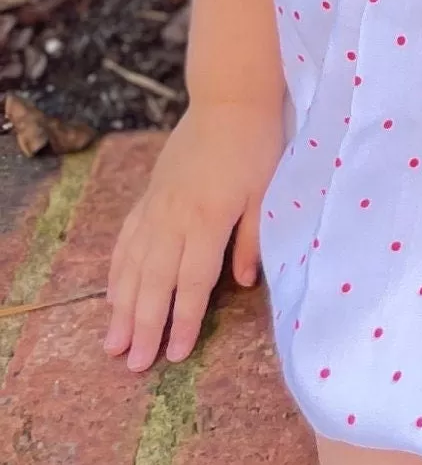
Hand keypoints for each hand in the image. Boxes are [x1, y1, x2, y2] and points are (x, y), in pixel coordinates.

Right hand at [105, 95, 283, 371]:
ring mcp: (157, 207)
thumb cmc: (257, 144)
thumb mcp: (267, 190)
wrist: (229, 99)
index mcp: (208, 218)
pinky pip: (127, 240)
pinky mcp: (149, 196)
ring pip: (133, 267)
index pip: (193, 281)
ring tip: (113, 343)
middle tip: (133, 365)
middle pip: (155, 282)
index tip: (175, 354)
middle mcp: (174, 218)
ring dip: (122, 307)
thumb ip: (252, 237)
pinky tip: (112, 294)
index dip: (184, 320)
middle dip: (145, 326)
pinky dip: (117, 270)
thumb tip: (244, 284)